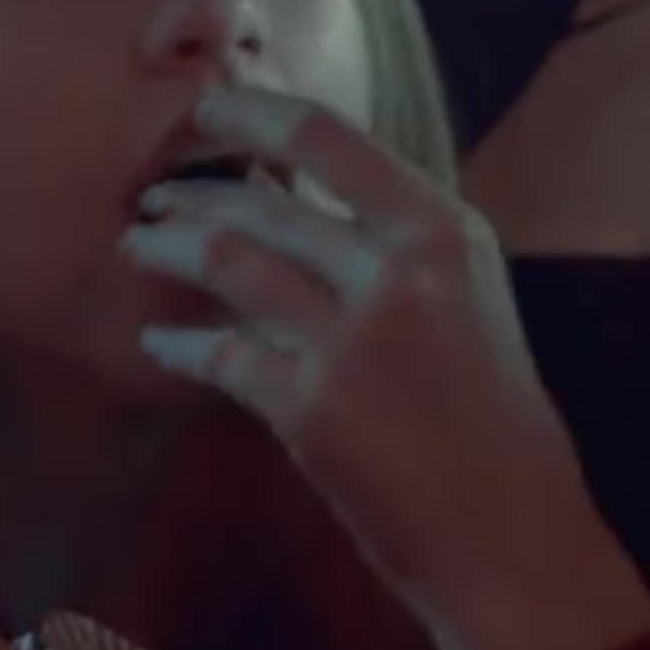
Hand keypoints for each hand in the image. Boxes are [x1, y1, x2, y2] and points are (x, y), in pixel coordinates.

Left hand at [121, 83, 649, 649]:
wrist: (512, 538)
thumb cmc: (496, 428)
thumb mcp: (471, 304)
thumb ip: (401, 250)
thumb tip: (309, 205)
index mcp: (444, 232)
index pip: (328, 136)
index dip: (251, 113)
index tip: (206, 110)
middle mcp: (398, 271)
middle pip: (262, 202)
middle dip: (190, 194)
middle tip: (151, 197)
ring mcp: (351, 339)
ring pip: (225, 262)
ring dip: (167, 250)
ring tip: (136, 247)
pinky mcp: (310, 409)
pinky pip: (218, 354)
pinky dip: (179, 346)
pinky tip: (159, 343)